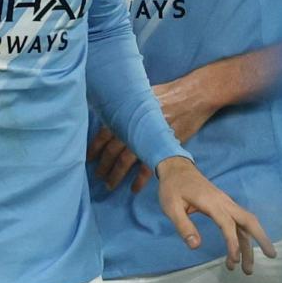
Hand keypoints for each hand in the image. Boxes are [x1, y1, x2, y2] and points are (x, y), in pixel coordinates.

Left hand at [89, 70, 229, 192]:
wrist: (194, 96)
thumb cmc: (167, 93)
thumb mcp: (141, 95)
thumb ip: (126, 108)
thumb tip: (109, 115)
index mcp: (126, 115)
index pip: (104, 134)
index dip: (94, 148)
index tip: (87, 159)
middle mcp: (134, 128)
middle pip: (112, 150)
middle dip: (103, 165)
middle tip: (97, 176)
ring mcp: (148, 139)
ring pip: (126, 161)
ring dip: (116, 175)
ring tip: (110, 185)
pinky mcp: (164, 147)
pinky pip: (149, 168)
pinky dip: (140, 180)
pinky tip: (133, 189)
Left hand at [155, 157, 275, 274]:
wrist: (177, 169)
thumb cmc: (172, 188)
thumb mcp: (170, 206)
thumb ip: (183, 226)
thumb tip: (195, 246)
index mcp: (211, 202)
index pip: (228, 224)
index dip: (232, 243)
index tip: (234, 260)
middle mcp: (225, 202)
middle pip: (249, 221)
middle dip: (261, 239)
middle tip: (271, 257)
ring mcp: (227, 203)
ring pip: (246, 223)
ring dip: (252, 243)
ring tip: (249, 267)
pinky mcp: (226, 205)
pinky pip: (240, 221)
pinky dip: (246, 236)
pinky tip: (245, 250)